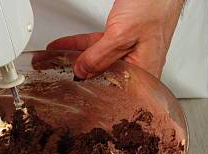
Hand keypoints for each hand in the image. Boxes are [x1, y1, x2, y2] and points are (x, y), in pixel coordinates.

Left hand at [47, 0, 183, 78]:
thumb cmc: (154, 8)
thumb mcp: (121, 35)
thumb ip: (100, 57)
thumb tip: (82, 72)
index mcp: (144, 73)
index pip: (113, 91)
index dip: (92, 91)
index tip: (71, 89)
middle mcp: (139, 67)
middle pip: (104, 78)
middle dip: (80, 76)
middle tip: (56, 76)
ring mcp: (132, 54)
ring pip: (99, 62)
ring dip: (76, 58)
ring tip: (54, 60)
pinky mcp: (125, 42)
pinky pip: (100, 48)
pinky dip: (82, 46)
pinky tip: (66, 47)